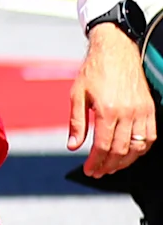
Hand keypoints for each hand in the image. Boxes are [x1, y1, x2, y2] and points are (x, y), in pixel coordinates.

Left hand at [71, 18, 153, 179]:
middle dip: (108, 165)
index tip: (88, 170)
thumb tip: (73, 146)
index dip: (95, 162)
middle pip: (120, 150)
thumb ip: (76, 123)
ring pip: (138, 147)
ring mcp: (142, 112)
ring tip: (112, 167)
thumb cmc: (93, 71)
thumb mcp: (77, 95)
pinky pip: (151, 136)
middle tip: (98, 172)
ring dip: (125, 161)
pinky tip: (131, 154)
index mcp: (107, 110)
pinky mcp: (150, 109)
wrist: (115, 51)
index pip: (103, 146)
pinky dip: (142, 149)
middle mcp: (128, 113)